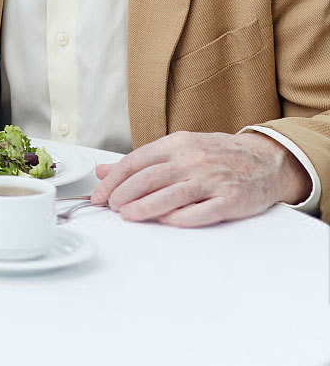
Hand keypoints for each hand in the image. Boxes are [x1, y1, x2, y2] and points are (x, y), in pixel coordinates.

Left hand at [90, 131, 311, 225]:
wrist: (266, 159)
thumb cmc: (217, 155)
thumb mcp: (178, 149)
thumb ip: (140, 161)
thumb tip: (102, 170)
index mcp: (177, 145)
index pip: (135, 161)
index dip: (113, 180)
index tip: (99, 194)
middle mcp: (193, 160)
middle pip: (149, 178)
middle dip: (124, 194)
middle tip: (111, 206)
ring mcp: (213, 180)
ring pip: (171, 195)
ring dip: (144, 207)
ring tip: (128, 215)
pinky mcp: (231, 200)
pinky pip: (202, 211)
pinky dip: (180, 217)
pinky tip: (164, 221)